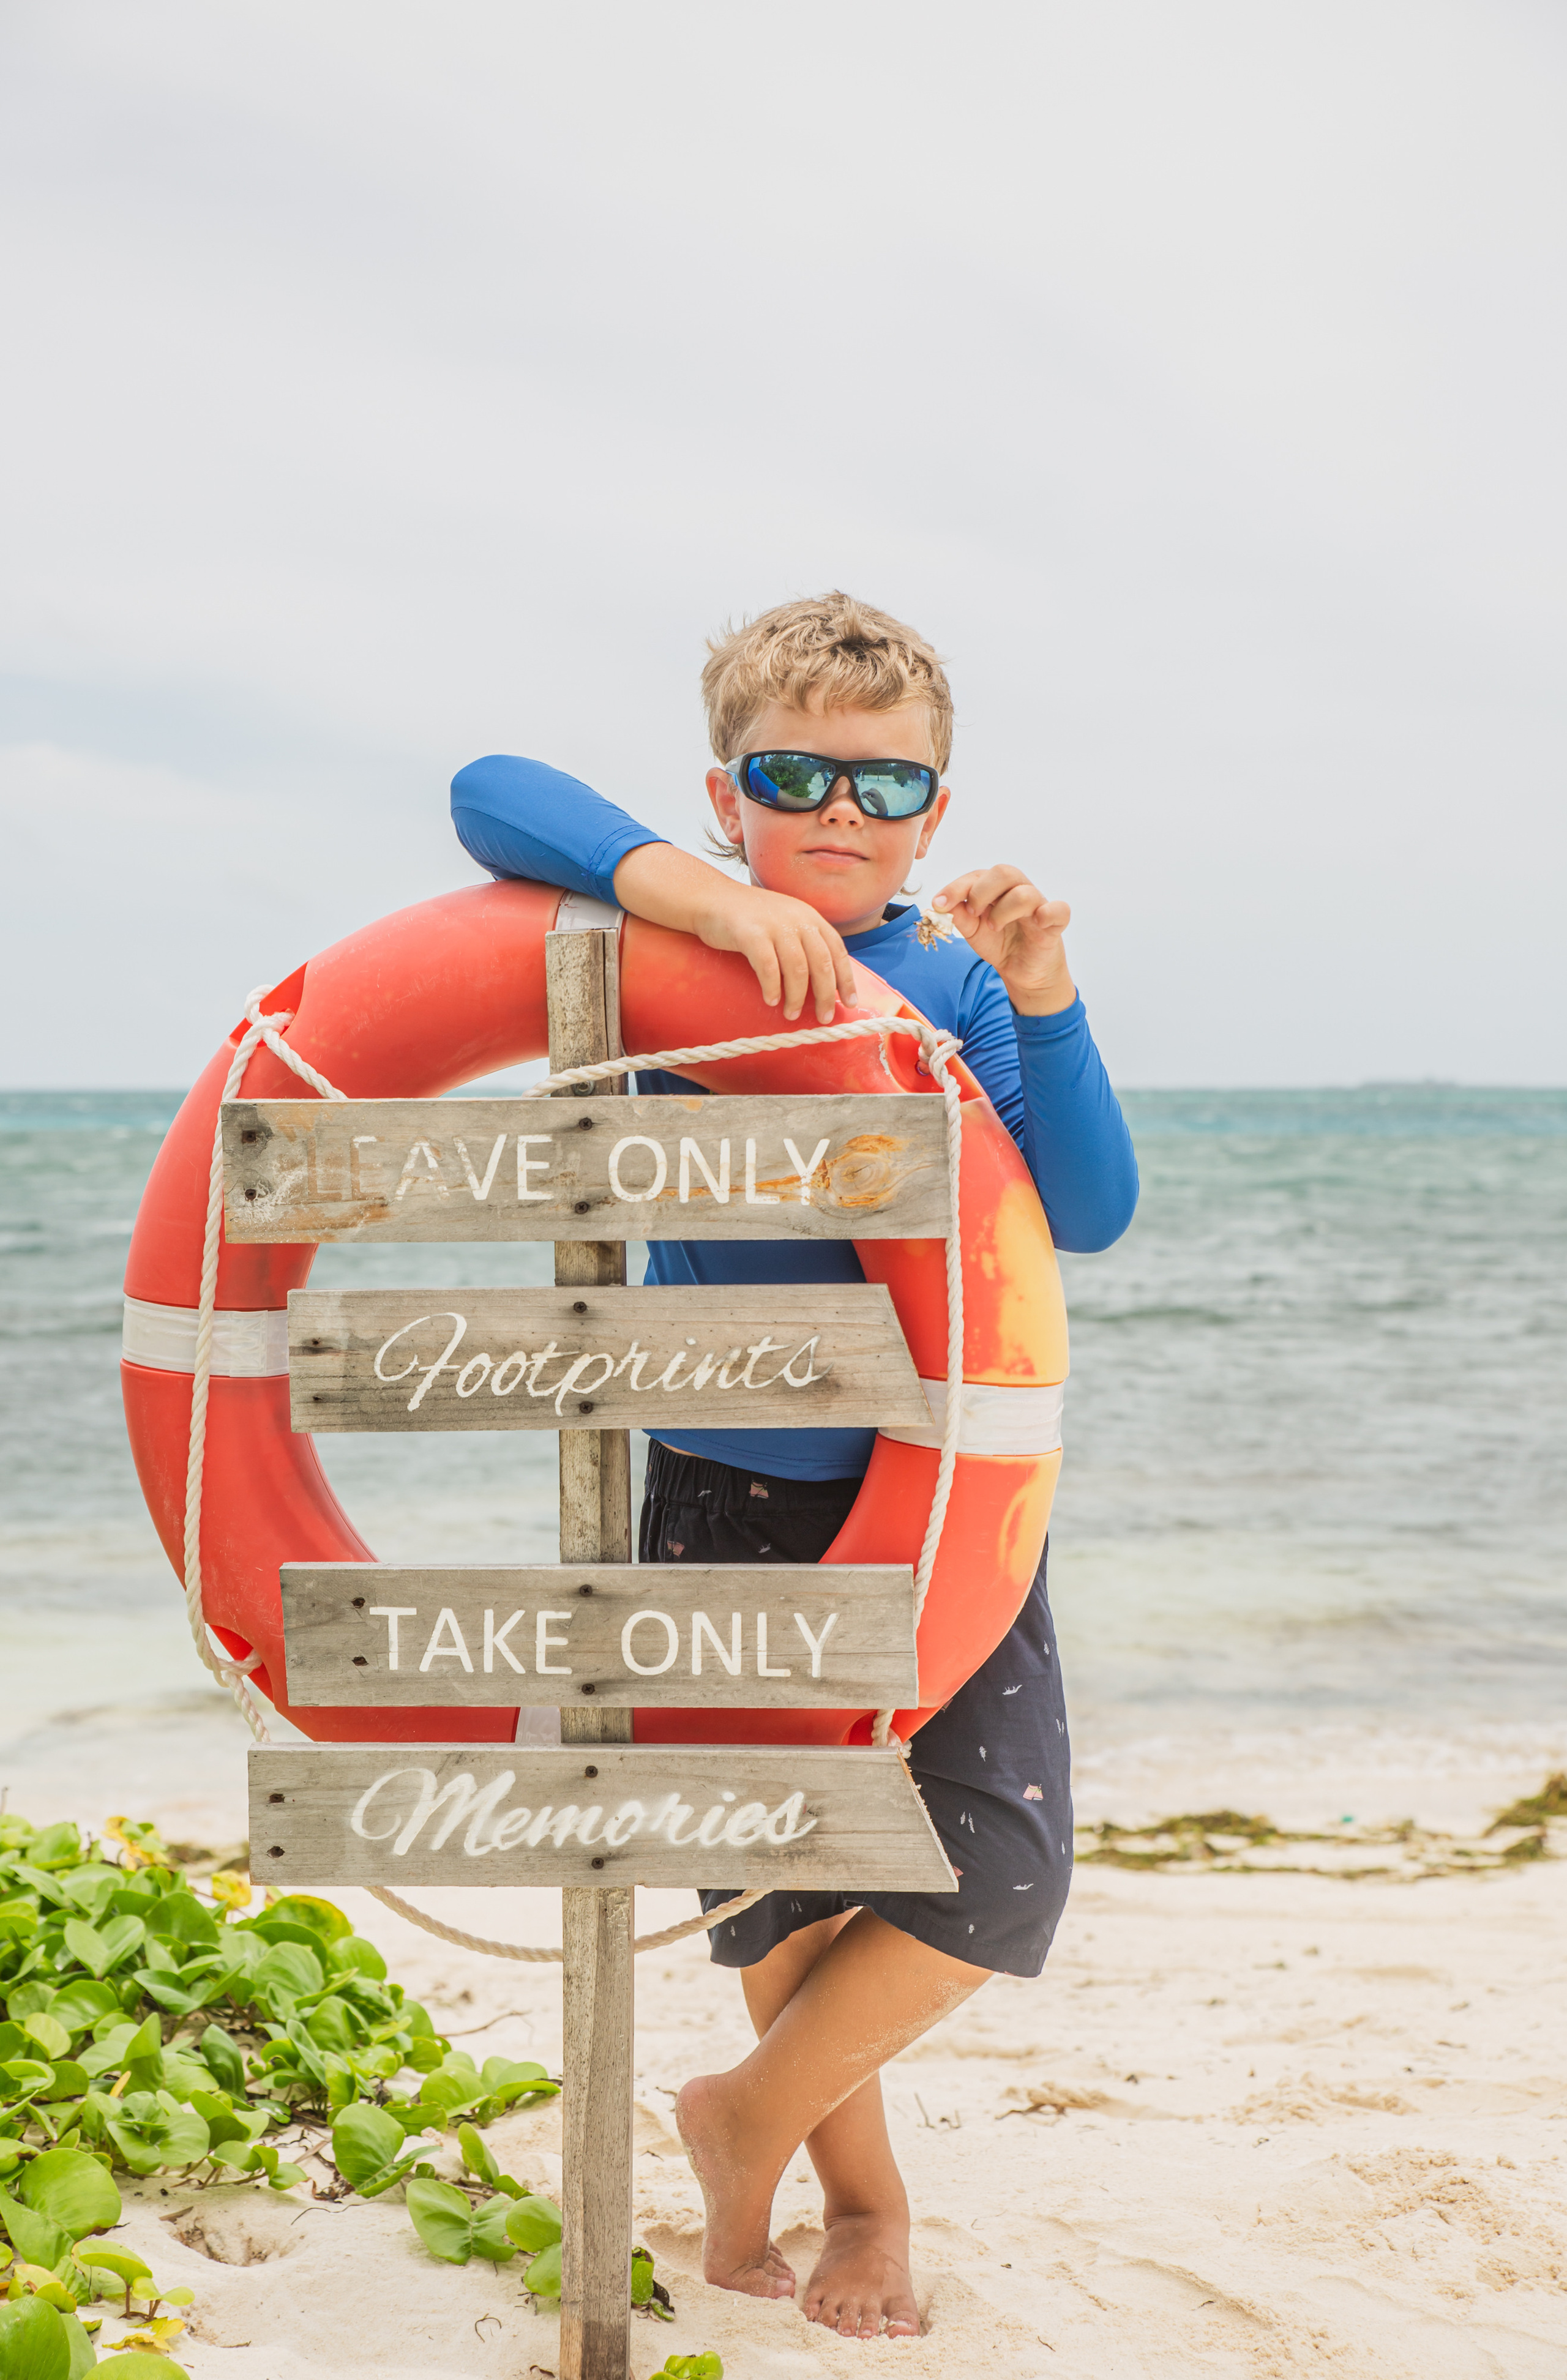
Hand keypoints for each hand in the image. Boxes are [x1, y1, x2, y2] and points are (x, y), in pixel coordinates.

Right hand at [691, 880, 857, 1021]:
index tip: (849, 1002)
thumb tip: (823, 981)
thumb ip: (804, 942)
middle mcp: (797, 918)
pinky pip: (768, 967)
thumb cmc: (749, 918)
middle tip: (824, 1018)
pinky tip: (771, 1000)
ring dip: (797, 997)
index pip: (837, 950)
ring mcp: (774, 924)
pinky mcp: (750, 933)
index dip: (845, 978)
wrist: (711, 898)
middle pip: (821, 963)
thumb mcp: (785, 921)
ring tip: (791, 1014)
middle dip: (825, 994)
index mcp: (809, 917)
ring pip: (797, 968)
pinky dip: (772, 987)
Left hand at [931, 864, 1075, 1014]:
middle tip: (973, 914)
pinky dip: (1048, 913)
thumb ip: (958, 915)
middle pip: (1004, 872)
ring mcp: (1038, 906)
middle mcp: (1018, 891)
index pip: (978, 876)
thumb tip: (940, 904)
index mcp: (997, 889)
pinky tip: (1037, 921)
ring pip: (1025, 893)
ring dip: (1004, 910)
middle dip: (981, 892)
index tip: (940, 904)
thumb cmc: (999, 943)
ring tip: (994, 928)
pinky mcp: (1055, 923)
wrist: (1022, 971)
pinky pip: (1059, 910)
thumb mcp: (972, 930)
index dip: (957, 887)